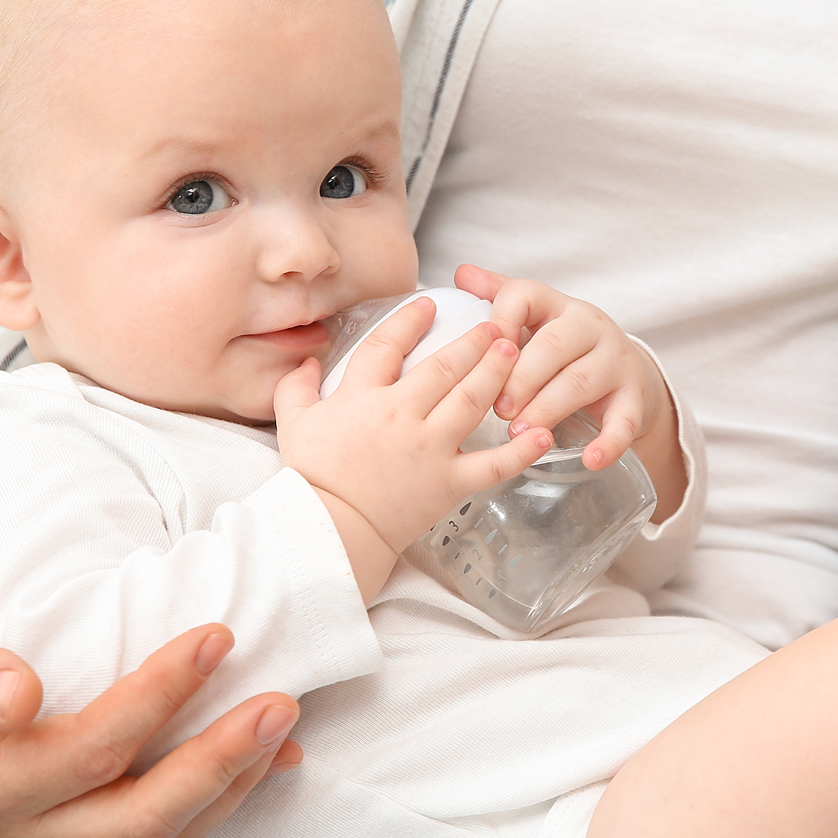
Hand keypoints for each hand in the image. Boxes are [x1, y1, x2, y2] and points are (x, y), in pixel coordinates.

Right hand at [0, 577, 302, 837]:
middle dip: (219, 761)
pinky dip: (224, 800)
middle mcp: (10, 833)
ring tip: (285, 722)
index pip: (86, 753)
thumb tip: (17, 698)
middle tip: (283, 698)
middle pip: (138, 815)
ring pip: (161, 837)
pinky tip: (273, 758)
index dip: (157, 700)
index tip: (216, 636)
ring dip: (232, 785)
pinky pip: (165, 835)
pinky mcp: (83, 836)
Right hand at [272, 296, 552, 553]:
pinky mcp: (450, 483)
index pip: (390, 345)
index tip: (429, 305)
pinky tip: (544, 433)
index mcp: (363, 397)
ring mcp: (430, 448)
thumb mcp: (293, 425)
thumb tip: (306, 359)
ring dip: (496, 372)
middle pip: (444, 366)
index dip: (410, 320)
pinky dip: (522, 451)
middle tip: (493, 323)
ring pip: (472, 400)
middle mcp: (402, 415)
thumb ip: (295, 387)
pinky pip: (493, 465)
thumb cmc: (313, 478)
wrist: (330, 532)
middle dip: (472, 340)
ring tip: (515, 350)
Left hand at [453, 264, 677, 480]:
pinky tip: (590, 459)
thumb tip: (460, 273)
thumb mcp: (535, 319)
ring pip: (581, 381)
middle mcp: (590, 327)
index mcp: (557, 305)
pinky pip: (625, 421)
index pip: (525, 295)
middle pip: (554, 344)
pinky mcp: (634, 398)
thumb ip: (498, 298)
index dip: (500, 319)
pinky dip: (608, 443)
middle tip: (496, 408)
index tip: (480, 350)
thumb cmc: (563, 347)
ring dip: (548, 408)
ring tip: (521, 432)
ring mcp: (616, 362)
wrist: (624, 371)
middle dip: (521, 377)